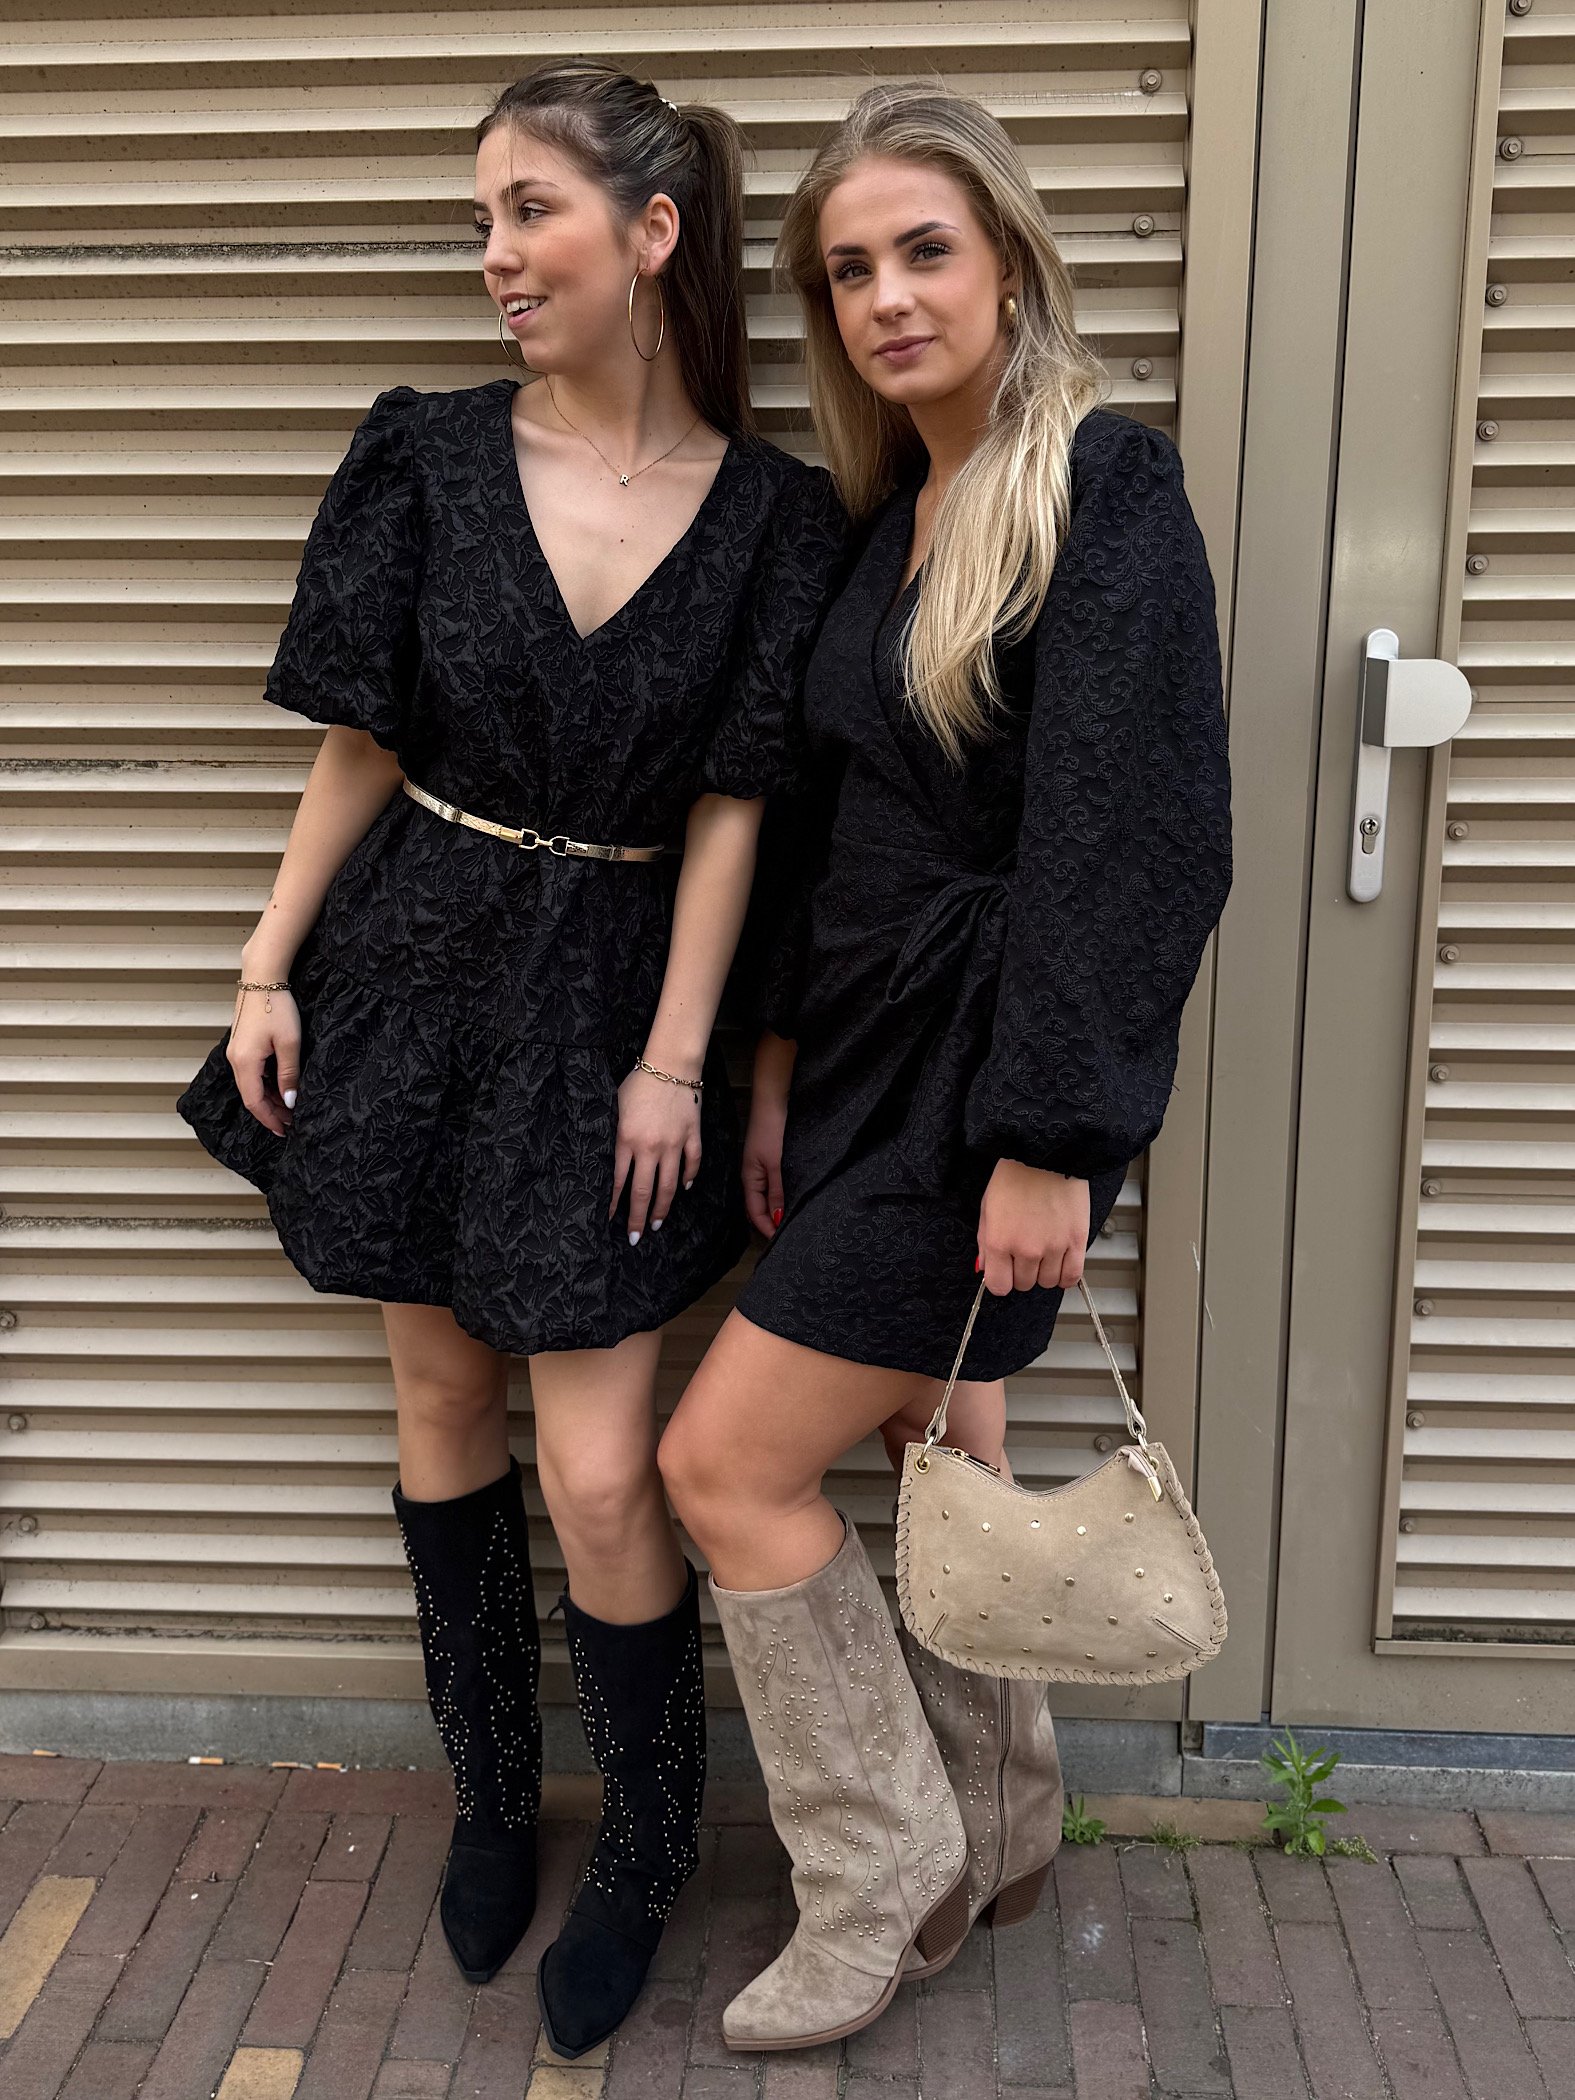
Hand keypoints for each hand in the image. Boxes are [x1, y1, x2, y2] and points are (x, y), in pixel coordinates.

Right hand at [226, 982, 300, 1137]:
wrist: (262, 976)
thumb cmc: (277, 1007)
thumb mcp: (289, 1044)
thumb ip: (289, 1074)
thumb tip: (289, 1102)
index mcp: (244, 1063)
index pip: (255, 1103)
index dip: (270, 1119)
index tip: (285, 1131)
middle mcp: (235, 1060)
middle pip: (251, 1096)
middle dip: (271, 1112)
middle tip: (291, 1122)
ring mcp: (236, 1052)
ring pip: (251, 1084)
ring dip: (269, 1098)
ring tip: (289, 1107)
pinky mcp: (241, 1044)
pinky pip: (251, 1072)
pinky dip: (265, 1083)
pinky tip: (281, 1085)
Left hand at [611, 1065, 701, 1243]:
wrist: (670, 1064)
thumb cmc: (638, 1083)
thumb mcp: (616, 1108)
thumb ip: (615, 1136)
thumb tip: (614, 1162)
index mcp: (627, 1139)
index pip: (619, 1182)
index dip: (615, 1204)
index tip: (611, 1220)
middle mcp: (650, 1147)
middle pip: (644, 1192)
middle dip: (637, 1218)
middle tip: (635, 1237)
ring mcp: (674, 1144)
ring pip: (669, 1186)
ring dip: (662, 1208)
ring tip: (656, 1223)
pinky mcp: (692, 1136)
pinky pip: (692, 1164)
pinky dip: (688, 1179)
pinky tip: (683, 1189)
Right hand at [742, 1093, 785, 1238]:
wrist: (774, 1099)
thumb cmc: (772, 1129)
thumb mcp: (776, 1163)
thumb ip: (777, 1192)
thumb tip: (776, 1220)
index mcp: (749, 1178)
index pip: (755, 1212)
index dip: (766, 1228)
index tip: (781, 1242)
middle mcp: (753, 1175)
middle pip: (759, 1207)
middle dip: (770, 1223)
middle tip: (788, 1236)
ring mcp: (762, 1167)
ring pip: (767, 1197)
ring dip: (776, 1210)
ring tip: (791, 1222)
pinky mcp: (771, 1159)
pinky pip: (773, 1185)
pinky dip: (781, 1196)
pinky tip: (791, 1199)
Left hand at [976, 1157, 1088, 1294]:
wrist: (1046, 1154)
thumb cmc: (1015, 1176)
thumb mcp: (987, 1208)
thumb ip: (985, 1242)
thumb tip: (985, 1268)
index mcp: (999, 1242)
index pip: (999, 1286)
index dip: (1001, 1279)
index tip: (1004, 1271)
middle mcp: (1025, 1249)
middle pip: (1023, 1284)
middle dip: (1021, 1272)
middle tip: (1024, 1252)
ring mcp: (1053, 1248)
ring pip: (1047, 1282)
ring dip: (1044, 1272)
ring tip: (1044, 1252)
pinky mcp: (1076, 1241)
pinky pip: (1072, 1276)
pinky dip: (1065, 1276)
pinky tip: (1061, 1264)